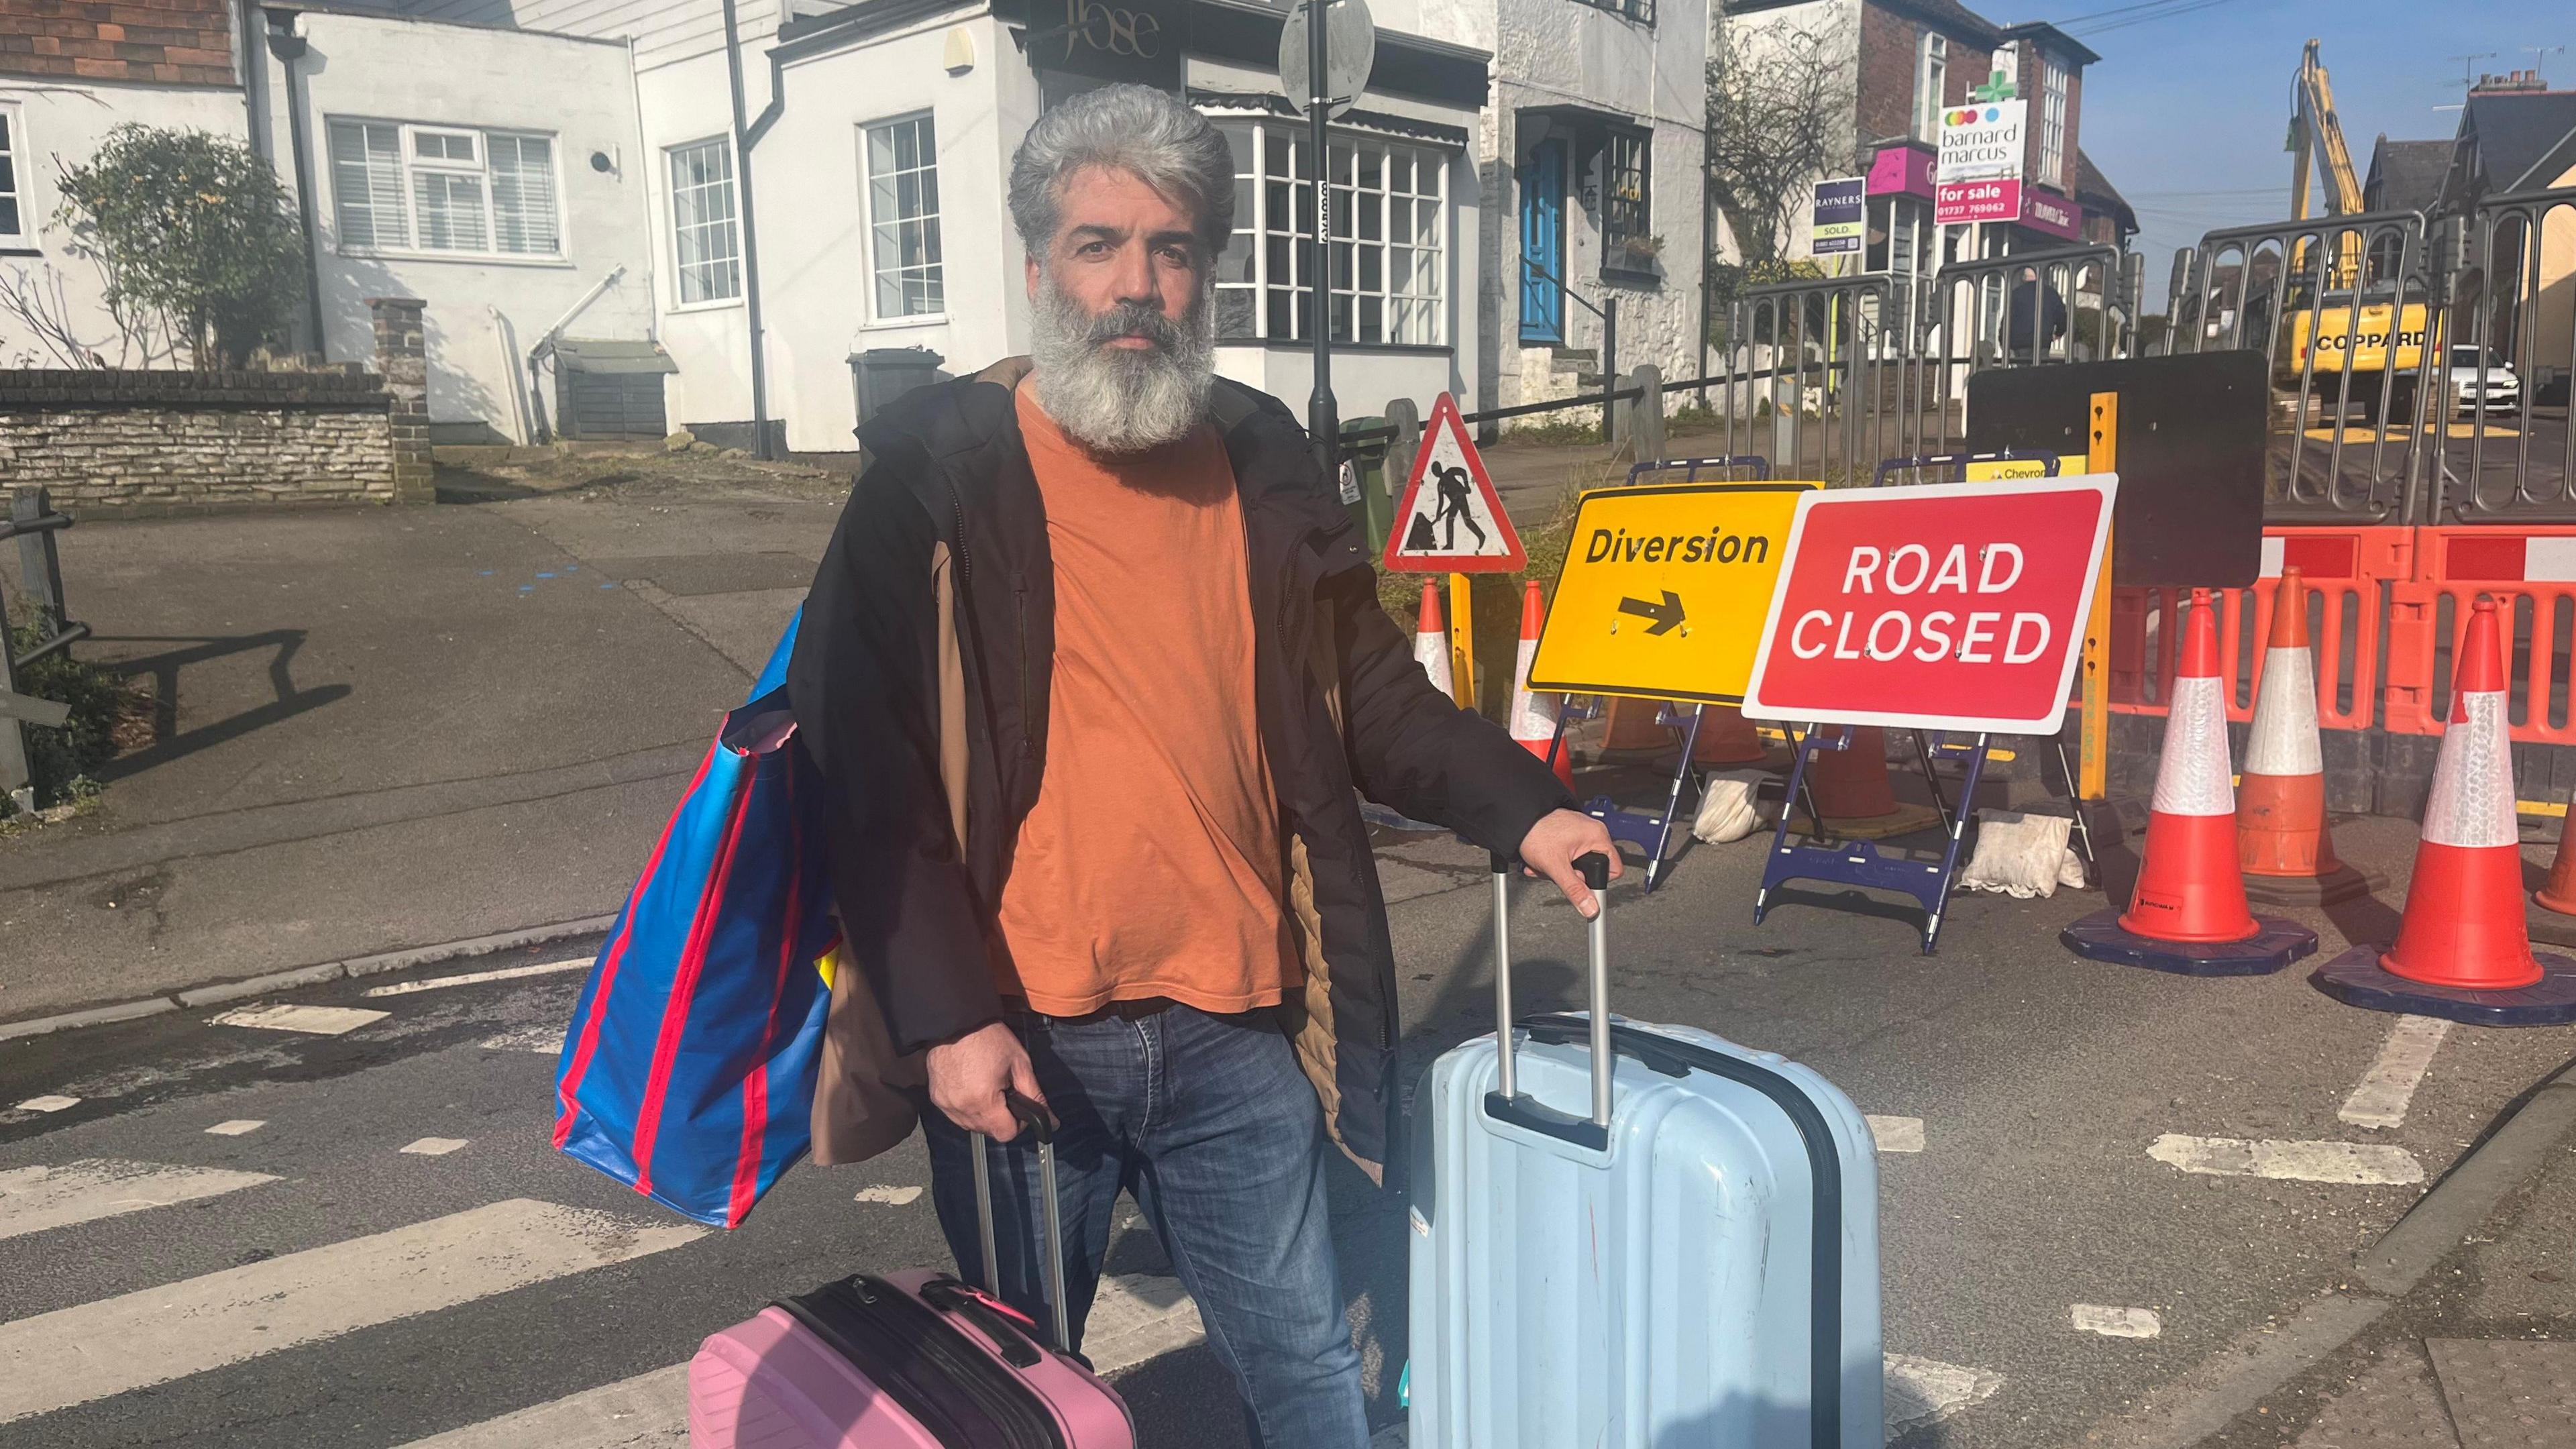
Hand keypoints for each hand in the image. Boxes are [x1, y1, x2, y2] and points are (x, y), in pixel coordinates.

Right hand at [926, 1020, 1044, 1138]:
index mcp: (984, 1100)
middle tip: (1003, 1091)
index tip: (1019, 1106)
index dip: (1018, 1124)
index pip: (1005, 1134)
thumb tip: (1052, 1121)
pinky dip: (966, 1107)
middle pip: (988, 1131)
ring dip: (983, 1115)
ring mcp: (946, 1104)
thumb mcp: (1019, 1063)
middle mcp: (961, 1107)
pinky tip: (971, 1087)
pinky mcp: (936, 1098)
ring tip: (986, 1087)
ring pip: (971, 1126)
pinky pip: (956, 1115)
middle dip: (1000, 1117)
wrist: (956, 1020)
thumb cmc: (988, 1037)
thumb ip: (1035, 1096)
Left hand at [1517, 809, 1620, 917]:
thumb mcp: (1556, 867)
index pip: (1614, 870)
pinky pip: (1568, 854)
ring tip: (1545, 866)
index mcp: (1597, 836)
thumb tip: (1590, 907)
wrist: (1517, 819)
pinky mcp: (1569, 833)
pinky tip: (1543, 860)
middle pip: (1592, 868)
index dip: (1599, 883)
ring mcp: (1580, 831)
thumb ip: (1574, 889)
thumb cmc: (1535, 833)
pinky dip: (1555, 861)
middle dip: (1572, 876)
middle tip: (1557, 873)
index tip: (1585, 889)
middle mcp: (1592, 831)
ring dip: (1559, 870)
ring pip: (1577, 863)